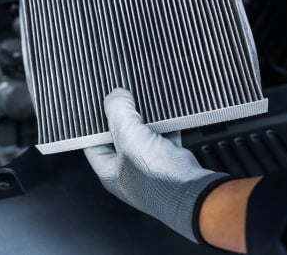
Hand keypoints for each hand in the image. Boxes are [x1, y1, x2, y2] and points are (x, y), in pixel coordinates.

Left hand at [85, 88, 228, 242]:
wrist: (193, 193)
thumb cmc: (157, 178)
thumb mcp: (129, 137)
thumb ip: (119, 112)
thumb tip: (115, 95)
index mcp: (109, 171)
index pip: (92, 144)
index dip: (93, 124)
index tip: (97, 106)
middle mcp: (127, 171)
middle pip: (118, 138)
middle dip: (122, 118)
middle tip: (123, 99)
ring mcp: (149, 167)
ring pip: (142, 137)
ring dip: (144, 120)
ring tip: (142, 102)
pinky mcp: (170, 162)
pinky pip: (164, 138)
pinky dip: (165, 126)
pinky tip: (166, 113)